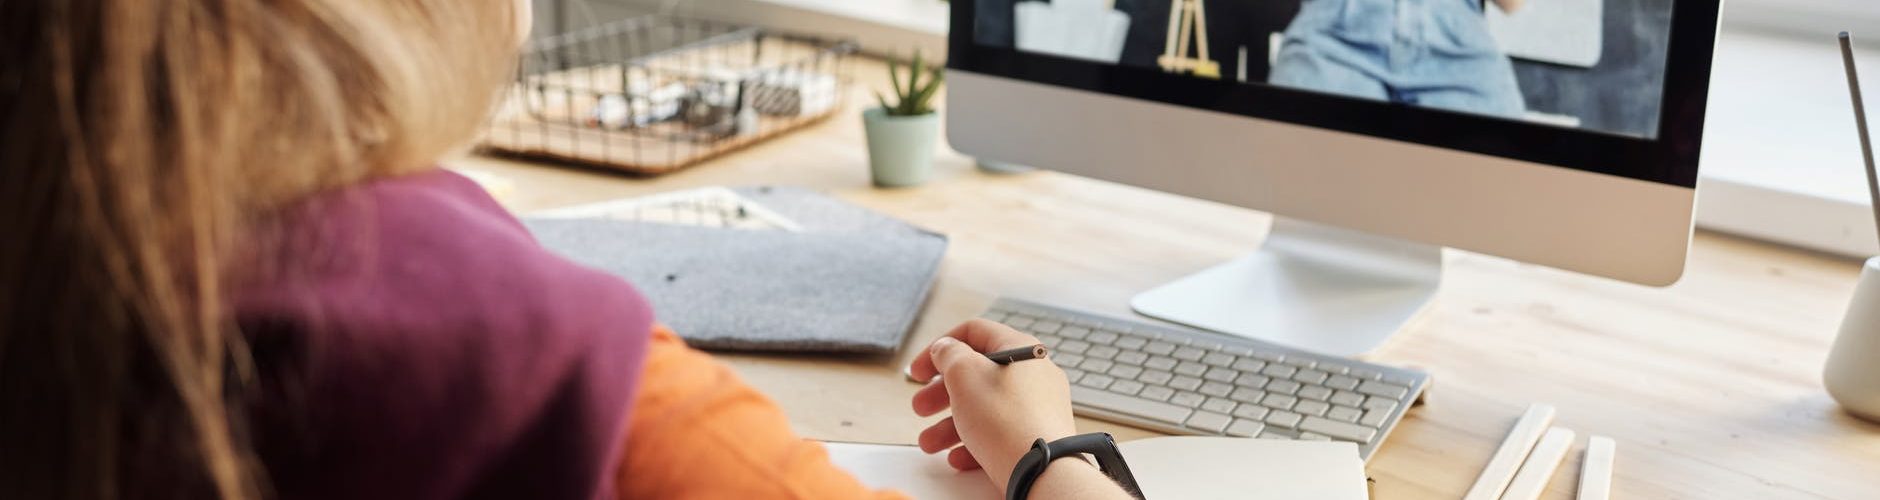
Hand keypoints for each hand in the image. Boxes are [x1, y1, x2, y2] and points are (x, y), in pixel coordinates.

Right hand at [908, 319, 1078, 490]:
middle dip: (940, 393)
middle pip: (976, 375)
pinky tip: (958, 456)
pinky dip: (974, 442)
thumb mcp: (964, 374)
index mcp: (1020, 349)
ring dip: (950, 424)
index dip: (939, 348)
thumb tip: (946, 349)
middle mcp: (1033, 374)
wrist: (1041, 470)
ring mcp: (1038, 406)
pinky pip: (1000, 433)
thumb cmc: (1007, 420)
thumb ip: (949, 354)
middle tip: (921, 407)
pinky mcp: (1037, 435)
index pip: (974, 333)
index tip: (920, 371)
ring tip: (930, 443)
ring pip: (984, 408)